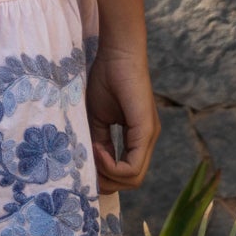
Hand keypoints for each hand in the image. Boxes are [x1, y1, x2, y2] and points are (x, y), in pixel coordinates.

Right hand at [84, 43, 158, 191]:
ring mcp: (149, 137)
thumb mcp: (96, 118)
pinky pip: (132, 166)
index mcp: (137, 138)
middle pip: (131, 181)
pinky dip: (111, 165)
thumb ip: (97, 142)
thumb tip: (90, 165)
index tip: (85, 161)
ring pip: (133, 178)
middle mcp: (147, 140)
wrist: (117, 53)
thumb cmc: (106, 78)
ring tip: (91, 156)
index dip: (103, 175)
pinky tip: (97, 150)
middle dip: (106, 182)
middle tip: (86, 168)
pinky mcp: (146, 130)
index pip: (125, 172)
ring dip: (107, 174)